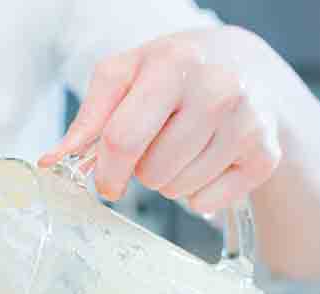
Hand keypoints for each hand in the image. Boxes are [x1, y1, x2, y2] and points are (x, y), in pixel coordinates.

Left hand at [41, 28, 281, 213]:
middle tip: (158, 143)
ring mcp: (247, 124)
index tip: (107, 180)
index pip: (123, 140)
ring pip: (180, 191)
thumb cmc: (176, 72)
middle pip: (152, 172)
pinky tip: (207, 161)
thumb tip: (54, 162)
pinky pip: (208, 203)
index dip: (107, 172)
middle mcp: (217, 90)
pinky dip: (200, 194)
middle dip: (145, 169)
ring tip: (183, 148)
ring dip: (171, 180)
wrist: (245, 66)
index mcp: (174, 65)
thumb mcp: (127, 76)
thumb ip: (90, 118)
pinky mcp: (265, 156)